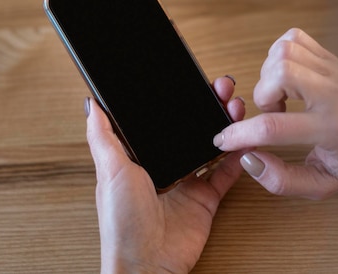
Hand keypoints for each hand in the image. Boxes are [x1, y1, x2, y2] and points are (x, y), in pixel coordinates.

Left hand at [86, 76, 245, 272]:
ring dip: (224, 125)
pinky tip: (244, 140)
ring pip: (211, 145)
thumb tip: (93, 106)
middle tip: (222, 89)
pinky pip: (226, 174)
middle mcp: (165, 166)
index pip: (162, 120)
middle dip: (207, 107)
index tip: (192, 82)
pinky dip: (237, 157)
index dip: (177, 100)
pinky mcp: (206, 199)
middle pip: (190, 129)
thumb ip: (103, 138)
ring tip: (235, 107)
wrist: (148, 266)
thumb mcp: (109, 172)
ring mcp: (187, 182)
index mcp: (139, 157)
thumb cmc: (121, 224)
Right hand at [213, 28, 337, 199]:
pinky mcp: (330, 57)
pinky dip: (279, 54)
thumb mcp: (323, 184)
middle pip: (280, 73)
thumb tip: (248, 158)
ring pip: (283, 51)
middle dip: (261, 94)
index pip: (273, 127)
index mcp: (332, 129)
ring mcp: (332, 69)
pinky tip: (286, 76)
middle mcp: (333, 93)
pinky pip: (293, 38)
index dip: (239, 134)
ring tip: (280, 95)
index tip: (225, 139)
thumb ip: (282, 179)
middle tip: (271, 112)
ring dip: (269, 74)